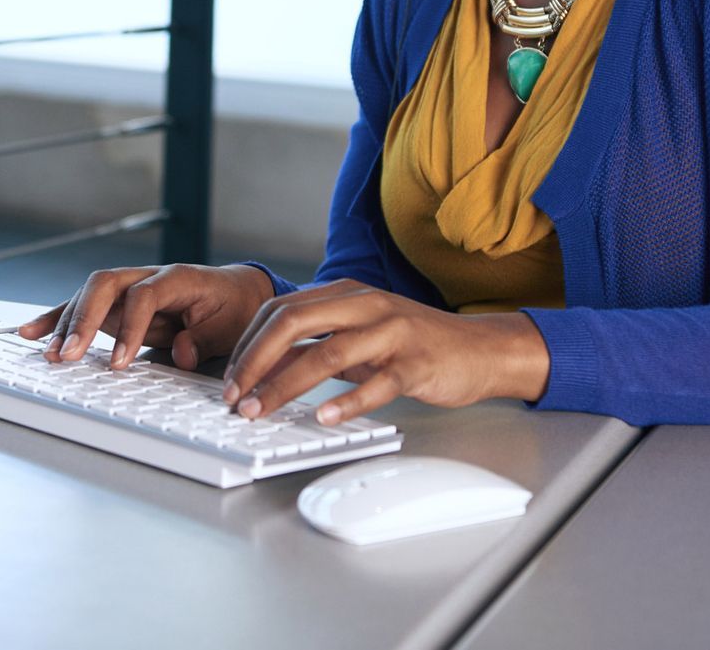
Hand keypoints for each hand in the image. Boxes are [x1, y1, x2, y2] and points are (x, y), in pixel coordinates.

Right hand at [17, 263, 275, 369]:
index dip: (131, 327)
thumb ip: (204, 339)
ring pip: (88, 295)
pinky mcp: (117, 302)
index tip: (121, 362)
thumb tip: (179, 351)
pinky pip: (83, 307)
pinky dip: (57, 319)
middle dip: (84, 319)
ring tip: (50, 355)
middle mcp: (147, 275)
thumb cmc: (234, 308)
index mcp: (179, 277)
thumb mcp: (230, 327)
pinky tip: (32, 333)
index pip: (145, 294)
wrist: (237, 292)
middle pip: (106, 284)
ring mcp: (129, 286)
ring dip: (67, 324)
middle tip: (71, 355)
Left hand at [218, 280, 550, 425]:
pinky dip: (348, 400)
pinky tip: (324, 416)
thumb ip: (318, 344)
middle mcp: (365, 304)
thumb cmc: (414, 343)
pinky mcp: (417, 362)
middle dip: (255, 361)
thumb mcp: (359, 333)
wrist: (479, 349)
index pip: (280, 310)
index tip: (230, 379)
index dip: (248, 345)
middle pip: (295, 322)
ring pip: (329, 353)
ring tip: (261, 411)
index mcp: (345, 293)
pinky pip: (379, 382)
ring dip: (286, 385)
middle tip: (235, 397)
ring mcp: (393, 331)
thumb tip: (264, 369)